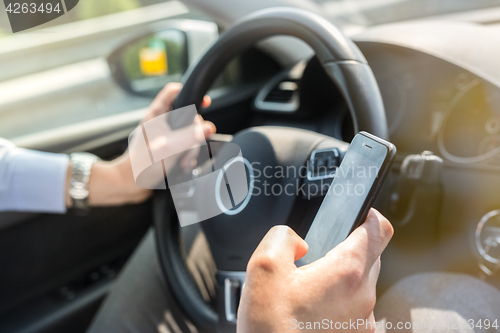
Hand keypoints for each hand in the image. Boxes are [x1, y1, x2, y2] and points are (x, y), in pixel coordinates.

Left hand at [69, 83, 214, 206]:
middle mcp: (160, 122)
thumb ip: (190, 136)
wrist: (130, 184)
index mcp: (156, 115)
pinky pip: (184, 146)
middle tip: (192, 145)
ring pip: (188, 133)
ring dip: (191, 148)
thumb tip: (208, 128)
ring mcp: (164, 135)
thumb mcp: (169, 148)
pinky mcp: (167, 148)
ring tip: (185, 160)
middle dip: (195, 132)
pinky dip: (187, 155)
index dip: (190, 93)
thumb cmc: (141, 166)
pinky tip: (183, 165)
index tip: (204, 102)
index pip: (174, 92)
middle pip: (187, 116)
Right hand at [237, 209, 393, 332]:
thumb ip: (283, 237)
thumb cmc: (271, 328)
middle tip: (319, 255)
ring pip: (363, 283)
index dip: (370, 215)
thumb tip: (297, 242)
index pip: (380, 230)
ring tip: (310, 287)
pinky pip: (356, 308)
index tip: (360, 214)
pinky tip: (313, 309)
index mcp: (345, 273)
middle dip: (349, 248)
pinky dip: (341, 301)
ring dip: (343, 277)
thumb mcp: (263, 267)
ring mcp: (364, 322)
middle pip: (372, 256)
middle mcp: (363, 297)